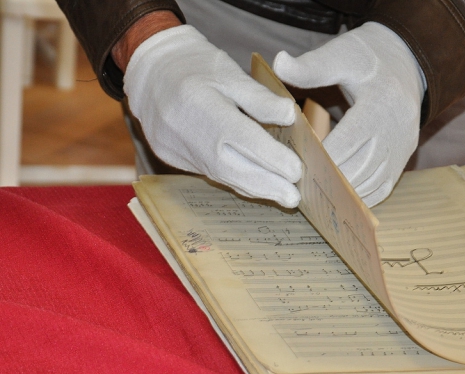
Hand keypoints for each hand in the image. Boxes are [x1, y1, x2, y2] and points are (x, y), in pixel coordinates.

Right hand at [123, 25, 301, 207]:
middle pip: (233, 169)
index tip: (297, 171)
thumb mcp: (230, 72)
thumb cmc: (194, 65)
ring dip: (253, 188)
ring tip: (281, 195)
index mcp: (205, 107)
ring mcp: (176, 150)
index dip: (273, 158)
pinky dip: (234, 179)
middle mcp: (189, 134)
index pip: (245, 140)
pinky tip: (254, 183)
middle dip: (266, 186)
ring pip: (221, 176)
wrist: (148, 69)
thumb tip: (290, 117)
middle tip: (294, 198)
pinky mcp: (170, 157)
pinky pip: (207, 173)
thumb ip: (260, 98)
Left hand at [273, 22, 425, 206]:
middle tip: (297, 185)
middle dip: (326, 180)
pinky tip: (337, 197)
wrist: (408, 61)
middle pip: (357, 169)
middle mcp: (395, 131)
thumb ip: (310, 66)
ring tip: (312, 193)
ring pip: (369, 183)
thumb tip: (278, 63)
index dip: (319, 158)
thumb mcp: (341, 53)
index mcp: (379, 104)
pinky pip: (382, 187)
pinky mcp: (404, 157)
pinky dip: (359, 196)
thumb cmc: (369, 56)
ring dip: (341, 192)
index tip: (293, 165)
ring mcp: (402, 148)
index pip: (346, 142)